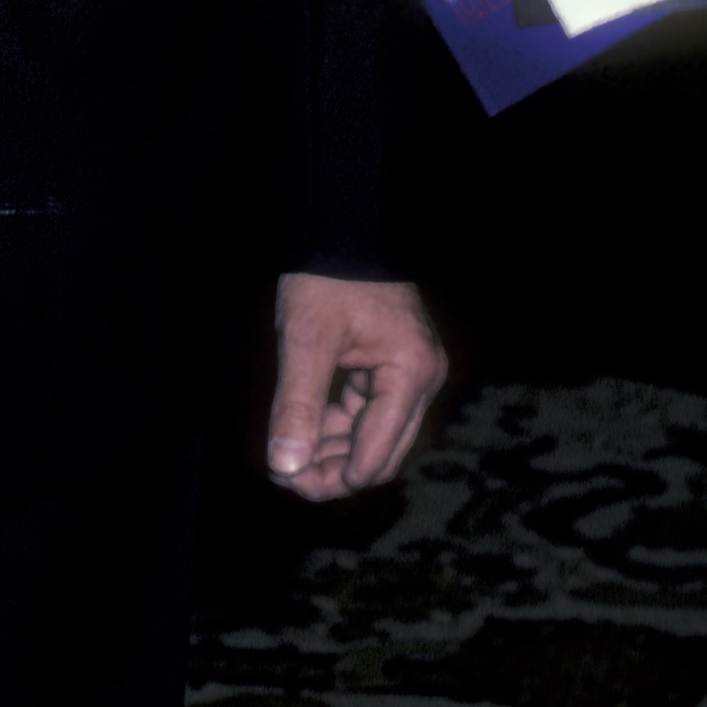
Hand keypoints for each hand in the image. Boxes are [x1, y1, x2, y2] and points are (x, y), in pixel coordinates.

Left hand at [263, 272, 445, 501]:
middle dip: (335, 471)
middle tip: (286, 476)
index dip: (333, 477)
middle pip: (382, 452)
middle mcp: (422, 378)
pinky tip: (306, 429)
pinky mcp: (396, 364)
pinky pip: (371, 410)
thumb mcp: (305, 341)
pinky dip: (339, 424)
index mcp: (411, 374)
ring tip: (289, 457)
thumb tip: (284, 467)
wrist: (340, 225)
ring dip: (335, 450)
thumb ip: (296, 406)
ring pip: (376, 435)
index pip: (376, 453)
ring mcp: (412, 371)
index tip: (287, 481)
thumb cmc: (325, 277)